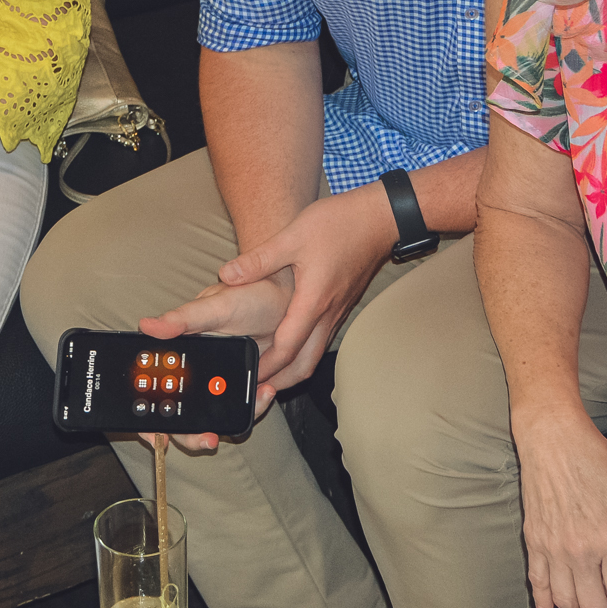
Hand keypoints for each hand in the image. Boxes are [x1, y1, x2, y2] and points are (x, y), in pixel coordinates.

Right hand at [137, 276, 289, 452]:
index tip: (158, 434)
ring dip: (227, 420)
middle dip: (189, 433)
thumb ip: (183, 318)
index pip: (156, 393)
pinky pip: (241, 409)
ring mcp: (219, 382)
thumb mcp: (217, 305)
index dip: (151, 419)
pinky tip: (266, 390)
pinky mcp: (243, 387)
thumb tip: (147, 326)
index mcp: (181, 352)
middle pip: (180, 416)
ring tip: (253, 398)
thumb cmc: (249, 295)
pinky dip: (254, 406)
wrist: (289, 298)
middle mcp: (196, 371)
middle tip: (207, 438)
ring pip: (211, 417)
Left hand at [217, 183, 396, 391]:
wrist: (380, 219)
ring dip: (293, 368)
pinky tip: (291, 345)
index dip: (266, 367)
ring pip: (315, 353)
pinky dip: (305, 352)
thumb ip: (259, 259)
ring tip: (270, 374)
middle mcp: (328, 314)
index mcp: (313, 301)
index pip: (287, 348)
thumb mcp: (292, 236)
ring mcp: (338, 311)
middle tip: (258, 389)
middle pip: (305, 363)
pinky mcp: (342, 305)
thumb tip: (226, 276)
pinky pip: (323, 339)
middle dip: (281, 380)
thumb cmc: (338, 224)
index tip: (247, 379)